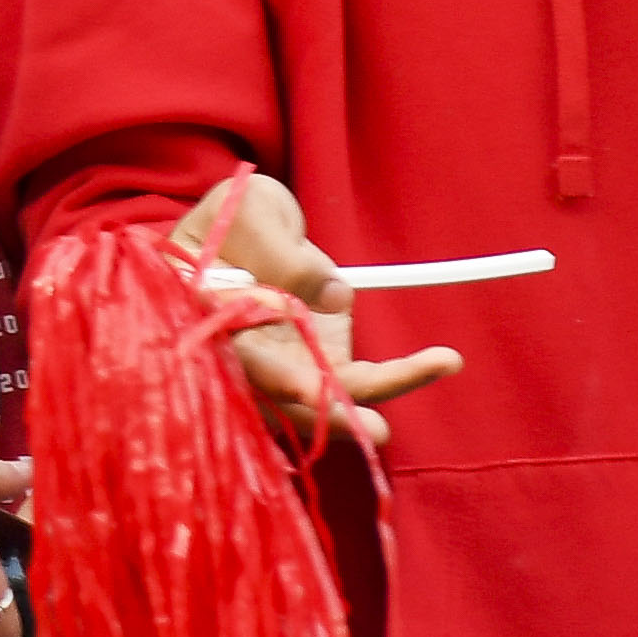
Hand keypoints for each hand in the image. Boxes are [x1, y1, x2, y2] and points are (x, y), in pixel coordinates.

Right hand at [178, 170, 461, 457]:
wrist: (257, 231)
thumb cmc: (237, 217)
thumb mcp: (250, 210)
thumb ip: (275, 248)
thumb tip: (331, 297)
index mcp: (195, 315)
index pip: (217, 343)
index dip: (250, 361)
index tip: (291, 376)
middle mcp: (235, 356)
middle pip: (265, 391)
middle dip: (307, 407)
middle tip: (344, 415)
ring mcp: (280, 367)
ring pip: (314, 400)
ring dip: (353, 413)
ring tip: (384, 425)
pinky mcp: (319, 366)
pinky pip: (355, 384)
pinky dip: (397, 377)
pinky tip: (442, 362)